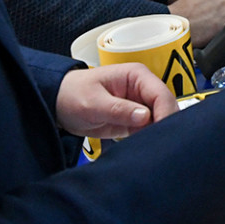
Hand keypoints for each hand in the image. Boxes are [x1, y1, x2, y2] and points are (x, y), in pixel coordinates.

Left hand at [56, 64, 178, 138]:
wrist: (58, 104)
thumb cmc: (72, 94)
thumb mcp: (92, 103)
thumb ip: (118, 109)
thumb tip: (145, 116)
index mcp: (136, 75)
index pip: (161, 94)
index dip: (165, 113)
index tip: (161, 132)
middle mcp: (143, 89)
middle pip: (166, 108)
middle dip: (164, 125)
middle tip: (158, 144)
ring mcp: (140, 105)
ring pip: (161, 121)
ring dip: (157, 134)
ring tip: (149, 148)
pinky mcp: (135, 120)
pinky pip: (150, 131)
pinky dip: (148, 139)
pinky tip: (144, 148)